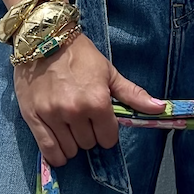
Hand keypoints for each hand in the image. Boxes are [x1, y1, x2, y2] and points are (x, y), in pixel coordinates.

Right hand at [13, 34, 164, 166]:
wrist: (43, 39)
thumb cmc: (80, 56)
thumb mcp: (109, 73)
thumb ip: (133, 95)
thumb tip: (160, 108)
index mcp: (97, 102)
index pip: (108, 139)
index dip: (106, 132)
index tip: (100, 122)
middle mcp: (75, 111)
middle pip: (88, 144)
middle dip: (88, 135)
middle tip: (82, 120)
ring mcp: (52, 115)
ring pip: (69, 149)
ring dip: (72, 143)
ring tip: (69, 128)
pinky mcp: (33, 117)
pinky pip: (48, 150)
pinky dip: (56, 154)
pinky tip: (59, 149)